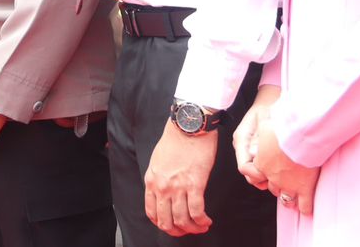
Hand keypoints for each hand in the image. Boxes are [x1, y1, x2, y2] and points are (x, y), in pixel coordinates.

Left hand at [144, 120, 217, 235]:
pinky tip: (207, 221)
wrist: (188, 127)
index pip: (152, 212)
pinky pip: (197, 211)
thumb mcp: (157, 161)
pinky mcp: (195, 184)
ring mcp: (177, 187)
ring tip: (200, 227)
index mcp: (151, 181)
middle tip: (187, 231)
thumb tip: (165, 193)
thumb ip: (159, 178)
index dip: (163, 224)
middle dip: (178, 231)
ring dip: (193, 228)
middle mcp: (162, 187)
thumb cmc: (175, 140)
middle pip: (166, 221)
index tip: (173, 226)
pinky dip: (202, 221)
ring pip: (182, 220)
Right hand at [233, 84, 279, 189]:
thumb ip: (258, 137)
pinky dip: (267, 171)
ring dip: (265, 176)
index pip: (243, 167)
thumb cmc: (269, 107)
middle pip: (248, 173)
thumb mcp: (264, 119)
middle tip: (279, 180)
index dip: (256, 175)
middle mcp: (242, 146)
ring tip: (280, 175)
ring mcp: (246, 148)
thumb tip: (254, 154)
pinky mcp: (253, 149)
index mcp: (241, 139)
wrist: (269, 100)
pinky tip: (279, 168)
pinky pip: (258, 165)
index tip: (270, 176)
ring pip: (253, 172)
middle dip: (262, 178)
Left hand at [255, 111, 317, 214]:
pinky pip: (304, 205)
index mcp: (261, 163)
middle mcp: (272, 177)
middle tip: (282, 179)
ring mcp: (289, 185)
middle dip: (275, 184)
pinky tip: (306, 208)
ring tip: (292, 195)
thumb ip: (259, 134)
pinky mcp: (305, 188)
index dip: (255, 174)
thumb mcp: (265, 125)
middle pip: (270, 187)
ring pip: (285, 198)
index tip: (261, 173)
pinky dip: (305, 208)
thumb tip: (255, 142)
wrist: (302, 134)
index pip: (251, 174)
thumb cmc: (283, 128)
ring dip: (287, 196)